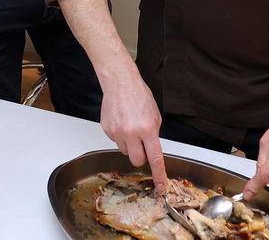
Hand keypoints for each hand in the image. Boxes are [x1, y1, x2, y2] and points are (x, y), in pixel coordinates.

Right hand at [99, 71, 167, 193]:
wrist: (120, 83)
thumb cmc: (139, 95)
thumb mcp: (155, 115)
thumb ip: (154, 134)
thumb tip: (151, 149)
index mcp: (148, 129)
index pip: (155, 158)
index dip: (159, 175)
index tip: (161, 186)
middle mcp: (132, 132)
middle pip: (136, 160)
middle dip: (140, 156)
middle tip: (141, 145)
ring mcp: (117, 132)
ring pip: (124, 151)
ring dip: (129, 145)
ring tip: (129, 128)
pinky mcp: (107, 130)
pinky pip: (115, 141)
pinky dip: (120, 136)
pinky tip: (121, 122)